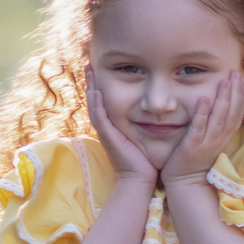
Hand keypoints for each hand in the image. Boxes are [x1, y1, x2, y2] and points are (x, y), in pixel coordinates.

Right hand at [85, 67, 157, 184]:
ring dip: (91, 88)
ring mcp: (105, 132)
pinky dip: (97, 104)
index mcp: (112, 126)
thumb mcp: (140, 136)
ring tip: (89, 72)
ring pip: (94, 106)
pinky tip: (96, 92)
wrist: (138, 178)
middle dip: (91, 82)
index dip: (100, 86)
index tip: (99, 69)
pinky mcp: (108, 138)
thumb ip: (143, 123)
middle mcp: (106, 127)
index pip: (102, 101)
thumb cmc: (143, 159)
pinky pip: (100, 118)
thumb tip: (154, 111)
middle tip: (89, 64)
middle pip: (94, 100)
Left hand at [160, 73, 243, 186]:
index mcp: (225, 137)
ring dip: (223, 99)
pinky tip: (204, 100)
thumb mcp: (211, 140)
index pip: (237, 113)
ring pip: (218, 119)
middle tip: (236, 73)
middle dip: (235, 92)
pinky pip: (199, 128)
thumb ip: (216, 124)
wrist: (186, 183)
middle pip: (232, 113)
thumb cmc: (196, 160)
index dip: (239, 95)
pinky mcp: (192, 147)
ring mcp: (207, 143)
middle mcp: (219, 139)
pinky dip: (202, 114)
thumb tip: (220, 105)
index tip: (239, 77)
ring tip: (224, 81)